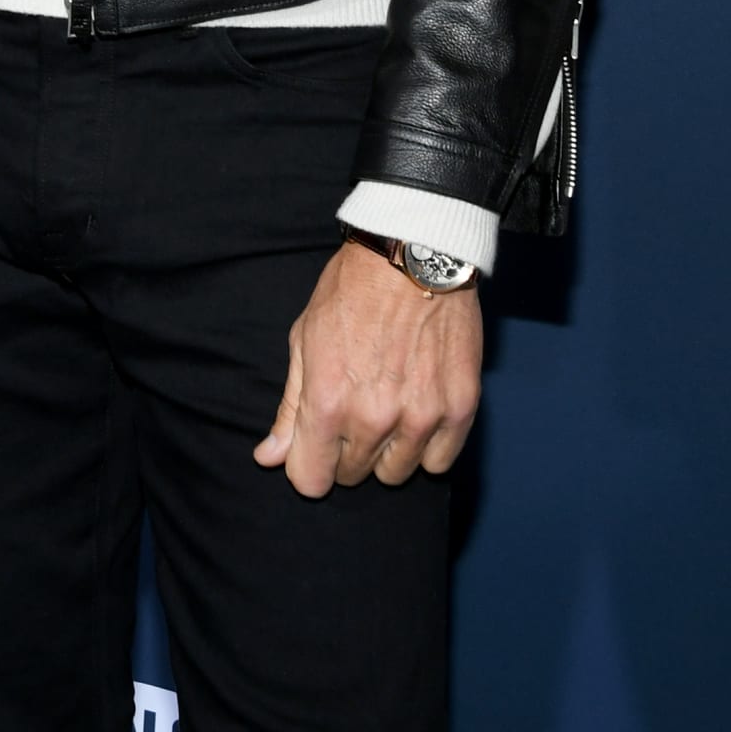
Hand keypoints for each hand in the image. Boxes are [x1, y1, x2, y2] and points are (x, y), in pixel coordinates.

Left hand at [253, 240, 481, 495]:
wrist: (414, 250)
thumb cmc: (352, 289)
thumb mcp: (305, 338)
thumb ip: (290, 406)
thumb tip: (269, 457)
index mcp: (329, 401)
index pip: (310, 480)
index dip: (308, 465)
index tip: (315, 446)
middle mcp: (374, 418)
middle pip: (352, 476)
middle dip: (346, 450)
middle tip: (355, 407)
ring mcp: (421, 417)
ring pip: (396, 474)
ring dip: (388, 451)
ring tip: (389, 406)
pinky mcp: (460, 409)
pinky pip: (440, 462)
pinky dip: (428, 446)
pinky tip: (419, 411)